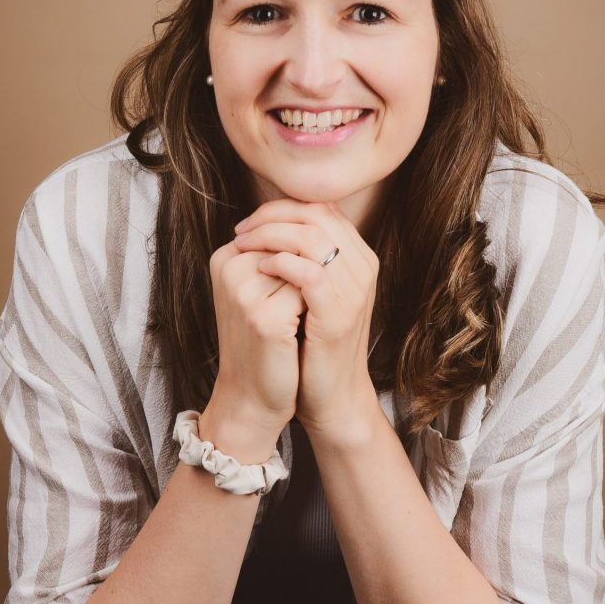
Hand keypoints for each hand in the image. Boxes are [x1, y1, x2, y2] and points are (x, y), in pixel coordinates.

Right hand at [208, 237, 305, 445]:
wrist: (252, 397)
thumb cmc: (264, 342)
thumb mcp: (262, 290)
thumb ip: (279, 253)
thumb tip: (321, 215)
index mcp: (225, 256)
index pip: (283, 227)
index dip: (306, 253)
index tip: (298, 287)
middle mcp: (229, 267)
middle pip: (296, 242)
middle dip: (313, 268)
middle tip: (303, 305)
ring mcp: (244, 291)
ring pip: (306, 263)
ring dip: (318, 286)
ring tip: (300, 317)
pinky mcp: (263, 317)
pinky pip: (310, 291)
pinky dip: (317, 306)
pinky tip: (305, 329)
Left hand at [233, 199, 379, 444]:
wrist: (331, 395)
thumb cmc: (314, 344)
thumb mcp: (311, 294)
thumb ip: (303, 258)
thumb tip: (266, 225)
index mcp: (358, 257)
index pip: (320, 208)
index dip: (280, 208)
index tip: (248, 222)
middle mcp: (363, 267)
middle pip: (316, 214)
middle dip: (271, 216)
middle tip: (241, 231)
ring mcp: (354, 290)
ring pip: (312, 237)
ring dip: (270, 235)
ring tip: (245, 247)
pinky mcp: (338, 315)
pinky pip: (309, 273)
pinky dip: (281, 264)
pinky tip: (261, 270)